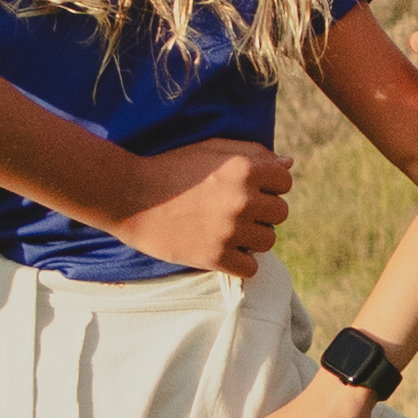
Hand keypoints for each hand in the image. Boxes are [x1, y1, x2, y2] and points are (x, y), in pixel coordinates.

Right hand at [110, 140, 291, 276]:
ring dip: (253, 238)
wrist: (130, 196)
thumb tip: (288, 163)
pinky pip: (250, 268)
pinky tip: (225, 252)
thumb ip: (253, 153)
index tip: (251, 190)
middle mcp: (242, 199)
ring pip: (267, 241)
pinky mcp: (215, 257)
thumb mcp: (211, 149)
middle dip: (262, 212)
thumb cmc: (171, 168)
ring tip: (229, 232)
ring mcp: (229, 230)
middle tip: (237, 213)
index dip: (269, 186)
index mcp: (244, 169)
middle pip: (280, 213)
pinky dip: (240, 263)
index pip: (284, 182)